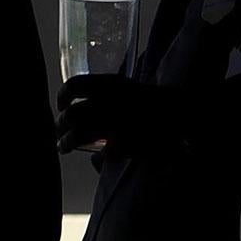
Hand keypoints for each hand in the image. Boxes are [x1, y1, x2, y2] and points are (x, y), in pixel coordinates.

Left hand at [55, 75, 186, 156]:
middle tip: (59, 132)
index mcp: (111, 83)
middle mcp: (111, 100)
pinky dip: (103, 156)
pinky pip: (107, 152)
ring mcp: (118, 121)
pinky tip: (103, 157)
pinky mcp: (128, 141)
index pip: (75, 85)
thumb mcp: (125, 88)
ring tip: (63, 147)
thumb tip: (78, 108)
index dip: (62, 96)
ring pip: (80, 134)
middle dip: (61, 125)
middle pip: (73, 114)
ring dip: (68, 142)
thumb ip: (103, 94)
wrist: (182, 111)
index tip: (60, 105)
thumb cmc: (150, 101)